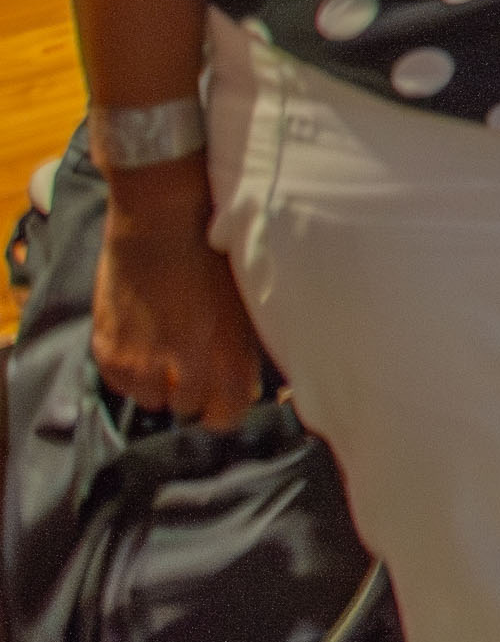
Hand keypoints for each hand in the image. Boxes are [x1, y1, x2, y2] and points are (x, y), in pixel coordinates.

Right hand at [91, 166, 263, 429]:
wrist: (160, 223)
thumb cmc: (213, 256)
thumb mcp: (243, 305)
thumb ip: (243, 351)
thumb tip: (250, 386)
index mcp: (227, 359)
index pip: (226, 417)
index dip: (226, 408)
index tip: (224, 396)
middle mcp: (185, 370)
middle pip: (188, 409)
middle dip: (193, 390)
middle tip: (192, 362)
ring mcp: (142, 365)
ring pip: (151, 399)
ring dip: (158, 382)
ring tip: (164, 349)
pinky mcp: (108, 352)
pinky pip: (119, 384)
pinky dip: (128, 371)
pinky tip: (139, 343)